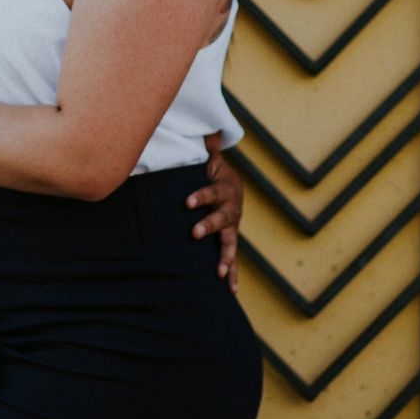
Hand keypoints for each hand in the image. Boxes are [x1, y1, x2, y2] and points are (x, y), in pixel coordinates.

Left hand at [187, 133, 242, 291]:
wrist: (232, 188)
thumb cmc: (214, 173)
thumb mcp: (211, 161)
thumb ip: (208, 149)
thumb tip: (209, 129)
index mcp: (224, 189)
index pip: (211, 192)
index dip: (201, 196)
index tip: (187, 202)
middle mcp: (231, 209)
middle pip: (221, 218)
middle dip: (209, 226)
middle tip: (195, 232)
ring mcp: (232, 226)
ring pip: (229, 242)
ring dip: (224, 256)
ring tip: (218, 271)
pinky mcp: (229, 239)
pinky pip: (232, 258)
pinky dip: (232, 273)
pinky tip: (230, 290)